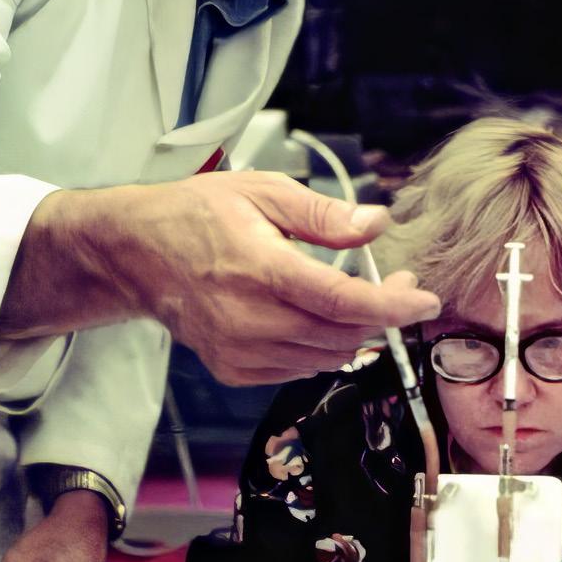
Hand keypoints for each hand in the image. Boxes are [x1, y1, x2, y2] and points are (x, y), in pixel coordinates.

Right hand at [104, 170, 440, 384]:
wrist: (136, 254)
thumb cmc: (195, 216)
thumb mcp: (262, 192)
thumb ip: (323, 214)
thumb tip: (374, 224)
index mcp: (261, 270)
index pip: (343, 302)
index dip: (394, 306)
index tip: (426, 299)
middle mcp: (250, 319)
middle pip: (344, 334)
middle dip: (384, 313)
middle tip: (397, 284)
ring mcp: (240, 351)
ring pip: (327, 357)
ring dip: (354, 331)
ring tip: (357, 297)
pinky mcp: (234, 369)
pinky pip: (300, 369)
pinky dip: (320, 346)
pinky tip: (313, 317)